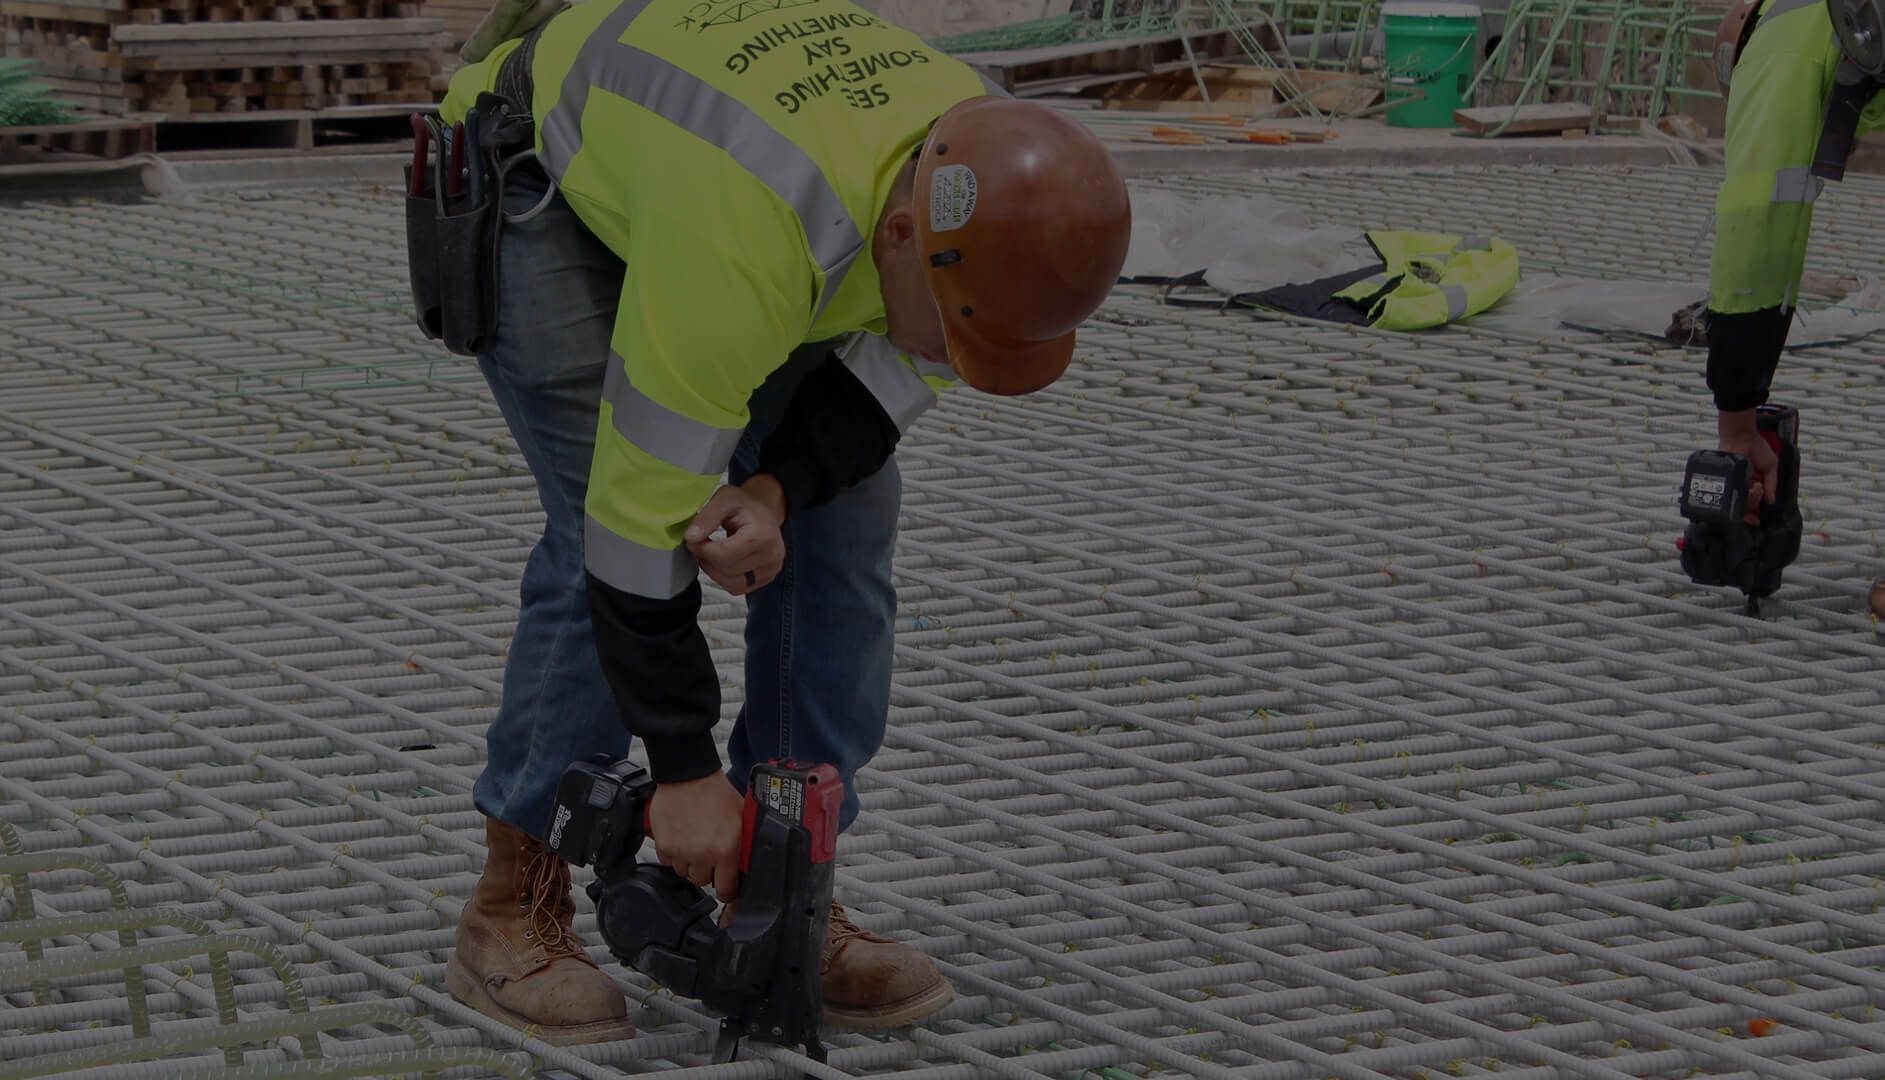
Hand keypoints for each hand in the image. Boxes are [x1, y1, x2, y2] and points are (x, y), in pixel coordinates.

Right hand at [647, 772, 744, 901]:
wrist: (689, 776)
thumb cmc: (715, 793)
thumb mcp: (741, 818)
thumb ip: (744, 844)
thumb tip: (746, 865)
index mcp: (726, 849)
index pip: (726, 890)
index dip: (727, 890)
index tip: (726, 887)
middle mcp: (702, 853)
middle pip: (703, 882)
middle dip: (707, 870)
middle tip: (709, 852)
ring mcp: (681, 851)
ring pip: (684, 873)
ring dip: (690, 863)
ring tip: (694, 841)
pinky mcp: (664, 846)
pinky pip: (668, 862)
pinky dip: (674, 854)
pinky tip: (682, 838)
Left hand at [684, 476, 786, 595]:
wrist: (764, 509)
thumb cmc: (746, 504)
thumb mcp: (724, 498)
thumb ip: (707, 516)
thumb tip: (692, 536)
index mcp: (762, 535)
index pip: (725, 555)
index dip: (703, 550)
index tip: (694, 540)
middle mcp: (772, 554)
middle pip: (727, 571)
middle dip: (706, 559)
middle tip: (700, 545)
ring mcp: (771, 569)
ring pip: (731, 584)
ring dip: (714, 571)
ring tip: (711, 552)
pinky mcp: (767, 578)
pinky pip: (738, 588)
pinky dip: (724, 578)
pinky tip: (723, 562)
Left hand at [1718, 409, 1778, 525]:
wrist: (1742, 437)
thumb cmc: (1756, 447)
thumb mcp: (1770, 467)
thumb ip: (1772, 485)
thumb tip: (1771, 501)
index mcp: (1751, 483)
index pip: (1750, 504)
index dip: (1753, 514)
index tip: (1757, 520)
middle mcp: (1741, 485)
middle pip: (1746, 506)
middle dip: (1756, 503)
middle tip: (1761, 490)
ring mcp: (1733, 483)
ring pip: (1741, 503)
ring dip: (1753, 498)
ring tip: (1757, 485)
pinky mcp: (1727, 480)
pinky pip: (1733, 495)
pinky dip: (1745, 494)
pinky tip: (1753, 486)